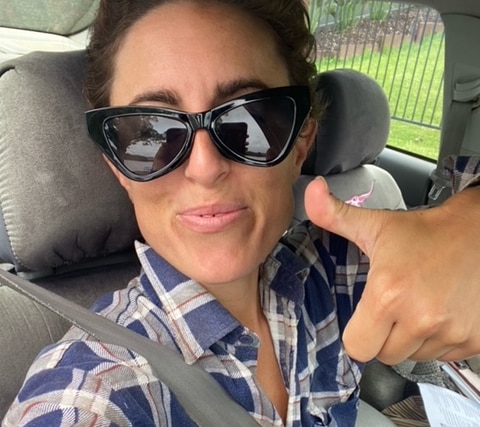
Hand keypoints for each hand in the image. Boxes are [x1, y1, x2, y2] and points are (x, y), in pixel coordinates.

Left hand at [305, 177, 479, 364]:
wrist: (479, 232)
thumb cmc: (425, 233)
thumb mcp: (375, 225)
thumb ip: (335, 215)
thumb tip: (312, 192)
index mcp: (389, 295)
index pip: (357, 347)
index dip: (357, 333)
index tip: (364, 317)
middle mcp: (421, 319)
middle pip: (384, 355)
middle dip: (382, 337)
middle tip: (391, 309)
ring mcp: (451, 332)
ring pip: (414, 357)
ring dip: (410, 339)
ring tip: (415, 307)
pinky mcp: (474, 340)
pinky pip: (443, 356)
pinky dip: (436, 341)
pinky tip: (437, 314)